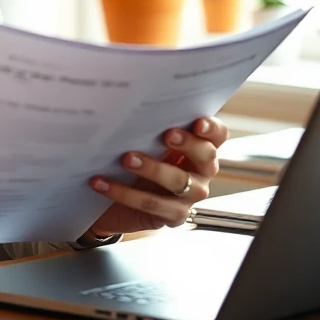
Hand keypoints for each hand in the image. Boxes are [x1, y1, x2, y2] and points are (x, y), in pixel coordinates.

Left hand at [85, 117, 228, 237]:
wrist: (117, 202)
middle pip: (206, 156)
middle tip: (166, 135)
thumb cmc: (136, 161)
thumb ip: (148, 126)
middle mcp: (201, 172)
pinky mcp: (172, 216)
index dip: (212, 128)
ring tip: (127, 159)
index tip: (197, 122)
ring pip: (179, 181)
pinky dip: (124, 193)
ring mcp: (190, 196)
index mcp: (200, 147)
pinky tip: (101, 183)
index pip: (217, 135)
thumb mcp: (144, 142)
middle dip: (187, 144)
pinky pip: (151, 204)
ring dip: (153, 168)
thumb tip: (126, 102)